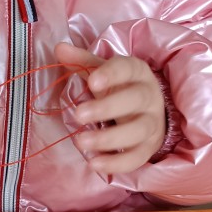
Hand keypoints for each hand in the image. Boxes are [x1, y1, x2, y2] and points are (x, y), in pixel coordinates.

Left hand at [55, 42, 165, 174]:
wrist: (149, 111)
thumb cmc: (120, 87)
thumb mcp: (102, 70)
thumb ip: (81, 61)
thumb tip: (59, 48)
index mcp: (137, 72)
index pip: (127, 69)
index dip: (111, 74)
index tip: (93, 81)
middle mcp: (149, 96)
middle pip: (135, 100)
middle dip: (107, 108)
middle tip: (79, 115)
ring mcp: (152, 123)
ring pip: (138, 131)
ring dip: (109, 139)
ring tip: (81, 143)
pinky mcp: (149, 147)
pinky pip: (137, 158)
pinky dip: (117, 163)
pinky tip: (95, 163)